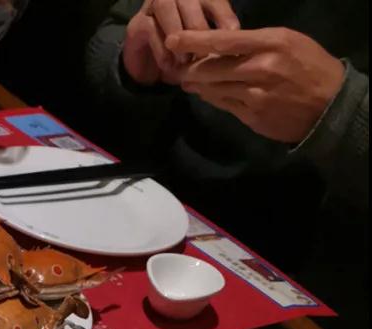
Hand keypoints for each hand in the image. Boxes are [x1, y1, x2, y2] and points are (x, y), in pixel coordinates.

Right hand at [122, 0, 239, 86]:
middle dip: (199, 27)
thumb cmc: (179, 55)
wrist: (145, 66)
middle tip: (206, 53)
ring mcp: (153, 5)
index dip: (223, 15)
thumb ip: (215, 42)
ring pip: (166, 6)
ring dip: (178, 32)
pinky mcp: (137, 24)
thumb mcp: (202, 48)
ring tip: (186, 59)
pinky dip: (161, 48)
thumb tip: (234, 52)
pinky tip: (169, 65)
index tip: (232, 35)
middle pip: (189, 0)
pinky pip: (150, 29)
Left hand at [168, 27, 345, 142]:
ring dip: (196, 85)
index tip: (173, 39)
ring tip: (186, 80)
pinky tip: (204, 93)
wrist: (328, 105)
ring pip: (213, 88)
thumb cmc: (308, 66)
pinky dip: (210, 98)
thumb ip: (254, 43)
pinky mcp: (251, 116)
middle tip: (176, 66)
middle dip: (189, 68)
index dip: (194, 40)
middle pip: (211, 68)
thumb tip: (221, 46)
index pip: (223, 40)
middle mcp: (260, 67)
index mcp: (270, 42)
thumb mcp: (287, 41)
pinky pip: (222, 104)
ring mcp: (255, 94)